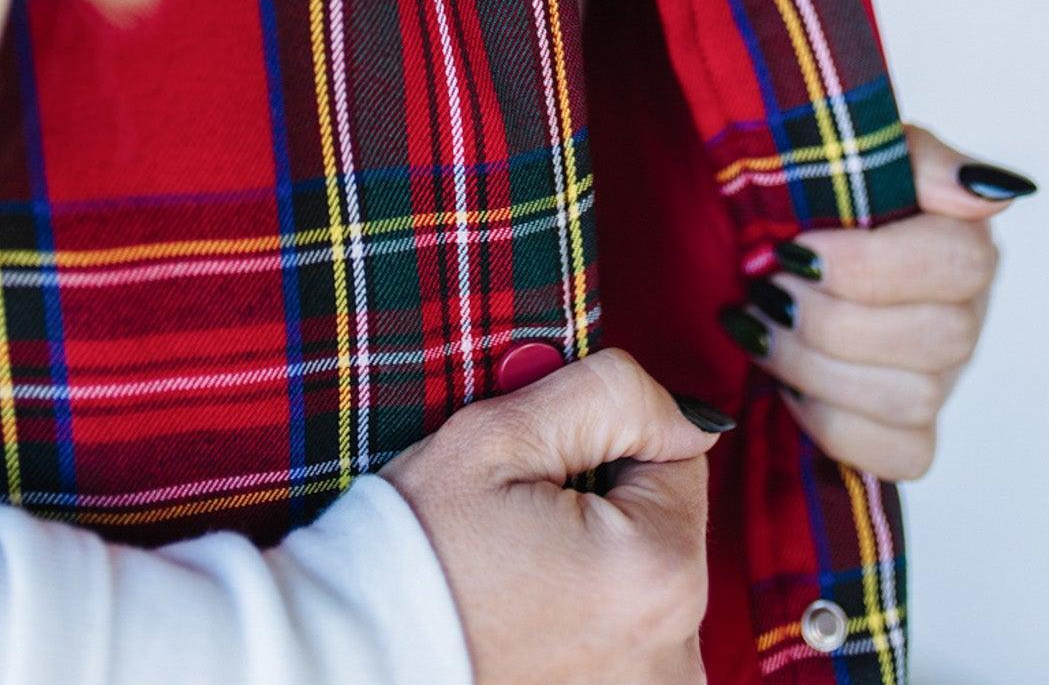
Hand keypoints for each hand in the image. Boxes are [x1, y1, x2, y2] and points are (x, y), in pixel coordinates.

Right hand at [385, 347, 722, 684]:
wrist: (358, 652)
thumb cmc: (422, 546)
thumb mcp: (502, 434)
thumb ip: (612, 396)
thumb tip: (690, 415)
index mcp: (660, 570)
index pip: (676, 453)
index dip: (604, 443)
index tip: (541, 474)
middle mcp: (676, 648)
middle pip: (662, 519)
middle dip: (602, 503)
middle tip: (519, 522)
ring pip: (644, 576)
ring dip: (597, 563)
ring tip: (519, 574)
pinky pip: (629, 634)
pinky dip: (588, 616)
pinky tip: (530, 617)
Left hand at [721, 125, 1035, 480]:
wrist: (773, 247)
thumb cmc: (817, 197)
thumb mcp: (858, 153)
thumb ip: (926, 163)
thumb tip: (988, 191)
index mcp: (963, 238)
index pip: (957, 264)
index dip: (869, 265)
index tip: (793, 248)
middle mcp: (966, 314)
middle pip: (937, 341)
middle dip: (828, 319)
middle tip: (764, 289)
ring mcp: (943, 380)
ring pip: (910, 401)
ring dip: (816, 368)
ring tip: (762, 326)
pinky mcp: (913, 433)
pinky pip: (897, 456)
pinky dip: (830, 422)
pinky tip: (788, 382)